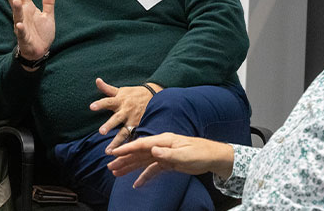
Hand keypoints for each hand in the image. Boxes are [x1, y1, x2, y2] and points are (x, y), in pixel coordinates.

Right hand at [2, 0, 54, 61]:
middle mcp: (23, 15)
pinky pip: (21, 33)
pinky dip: (20, 29)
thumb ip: (48, 3)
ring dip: (16, 7)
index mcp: (29, 8)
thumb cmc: (41, 33)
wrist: (40, 51)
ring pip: (17, 15)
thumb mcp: (48, 16)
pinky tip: (19, 24)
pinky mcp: (24, 38)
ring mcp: (22, 26)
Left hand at [89, 78, 157, 152]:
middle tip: (101, 132)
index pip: (108, 101)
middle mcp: (126, 111)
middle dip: (109, 125)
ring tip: (108, 151)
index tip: (91, 107)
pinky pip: (133, 137)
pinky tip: (124, 157)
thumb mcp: (121, 90)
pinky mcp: (139, 127)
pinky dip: (130, 147)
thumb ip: (107, 88)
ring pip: (124, 132)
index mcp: (120, 101)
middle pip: (116, 118)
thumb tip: (97, 80)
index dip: (100, 104)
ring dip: (116, 142)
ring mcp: (133, 120)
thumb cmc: (133, 94)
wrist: (154, 96)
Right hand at [107, 133, 234, 187]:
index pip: (141, 144)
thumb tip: (152, 149)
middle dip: (124, 160)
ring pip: (143, 161)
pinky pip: (152, 170)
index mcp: (164, 140)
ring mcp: (163, 154)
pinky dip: (144, 176)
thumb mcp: (185, 154)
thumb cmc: (201, 153)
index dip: (127, 149)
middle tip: (110, 167)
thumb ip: (168, 153)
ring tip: (116, 173)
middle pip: (138, 153)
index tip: (114, 153)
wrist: (213, 157)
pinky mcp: (167, 162)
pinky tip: (136, 183)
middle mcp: (161, 146)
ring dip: (130, 167)